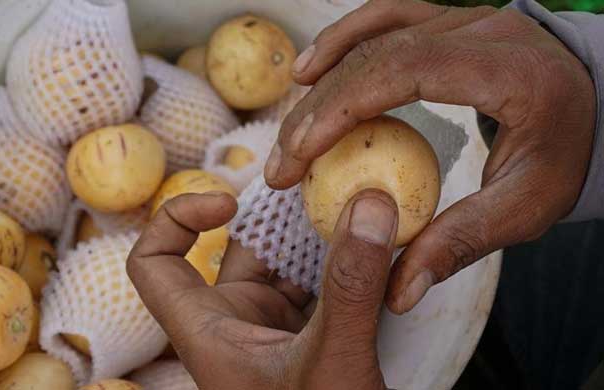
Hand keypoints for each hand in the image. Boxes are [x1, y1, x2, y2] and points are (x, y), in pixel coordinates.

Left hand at [127, 190, 398, 389]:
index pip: (154, 265)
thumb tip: (371, 204)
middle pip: (235, 249)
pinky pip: (320, 283)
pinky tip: (372, 244)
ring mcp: (274, 331)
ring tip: (354, 204)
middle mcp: (235, 326)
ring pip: (284, 263)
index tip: (229, 203)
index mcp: (209, 333)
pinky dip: (341, 261)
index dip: (176, 219)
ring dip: (316, 235)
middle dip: (277, 216)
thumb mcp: (334, 361)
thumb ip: (351, 285)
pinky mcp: (310, 337)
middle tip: (321, 186)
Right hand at [264, 0, 595, 313]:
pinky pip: (383, 17)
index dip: (342, 108)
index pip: (406, 72)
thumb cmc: (564, 156)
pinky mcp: (447, 20)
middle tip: (282, 163)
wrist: (594, 104)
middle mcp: (483, 30)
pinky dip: (341, 41)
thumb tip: (398, 291)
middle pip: (377, 54)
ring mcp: (464, 16)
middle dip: (316, 110)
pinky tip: (312, 70)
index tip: (299, 154)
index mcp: (509, 70)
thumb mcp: (527, 207)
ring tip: (288, 125)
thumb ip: (463, 242)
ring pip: (373, 33)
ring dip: (321, 77)